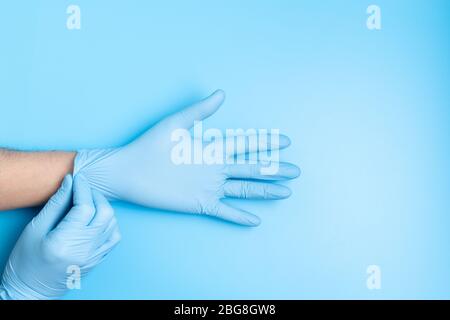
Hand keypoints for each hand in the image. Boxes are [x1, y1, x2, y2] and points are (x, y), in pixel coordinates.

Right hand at [0, 175, 120, 299]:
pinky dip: (110, 223)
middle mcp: (85, 249)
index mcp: (66, 241)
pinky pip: (114, 237)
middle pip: (105, 213)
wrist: (31, 290)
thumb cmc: (27, 260)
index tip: (78, 177)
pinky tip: (97, 219)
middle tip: (83, 188)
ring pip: (112, 224)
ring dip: (104, 208)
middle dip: (96, 195)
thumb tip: (70, 181)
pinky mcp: (99, 259)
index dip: (83, 188)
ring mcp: (95, 256)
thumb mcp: (35, 229)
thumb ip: (55, 204)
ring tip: (89, 201)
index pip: (85, 207)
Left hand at [74, 90, 299, 225]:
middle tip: (295, 170)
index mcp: (212, 148)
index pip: (246, 144)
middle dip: (274, 168)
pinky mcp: (199, 203)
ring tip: (286, 192)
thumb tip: (222, 93)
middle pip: (252, 168)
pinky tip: (255, 221)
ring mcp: (209, 186)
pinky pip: (224, 212)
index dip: (266, 142)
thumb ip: (200, 111)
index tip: (286, 141)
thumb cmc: (149, 145)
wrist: (128, 171)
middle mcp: (215, 168)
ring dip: (265, 190)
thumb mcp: (175, 123)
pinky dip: (239, 216)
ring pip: (244, 189)